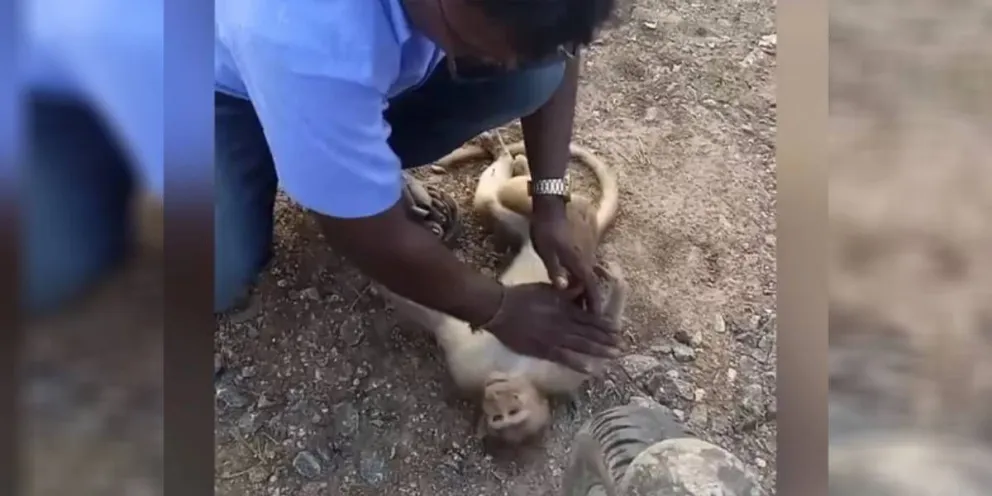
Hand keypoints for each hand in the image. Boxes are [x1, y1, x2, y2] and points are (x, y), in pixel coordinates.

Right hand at [484, 283, 619, 372]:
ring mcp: (554, 338)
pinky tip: (590, 369)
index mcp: (565, 308)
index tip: (618, 330)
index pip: (590, 318)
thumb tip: (581, 289)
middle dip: (607, 340)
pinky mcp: (543, 350)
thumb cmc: (521, 296)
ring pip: (582, 346)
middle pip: (590, 333)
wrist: (499, 308)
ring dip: (599, 351)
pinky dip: (578, 364)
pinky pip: (564, 358)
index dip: (605, 326)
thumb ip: (565, 293)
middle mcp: (563, 323)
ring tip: (614, 355)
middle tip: (623, 346)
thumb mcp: (547, 289)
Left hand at [530, 197, 602, 313]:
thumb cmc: (546, 229)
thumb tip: (564, 289)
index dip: (594, 301)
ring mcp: (588, 248)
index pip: (590, 286)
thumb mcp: (546, 252)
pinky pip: (587, 261)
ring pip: (589, 270)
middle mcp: (588, 257)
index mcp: (579, 262)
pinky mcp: (585, 241)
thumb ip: (555, 271)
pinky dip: (583, 272)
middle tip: (585, 311)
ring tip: (579, 296)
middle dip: (589, 296)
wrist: (553, 205)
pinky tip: (575, 275)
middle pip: (590, 281)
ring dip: (586, 284)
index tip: (598, 315)